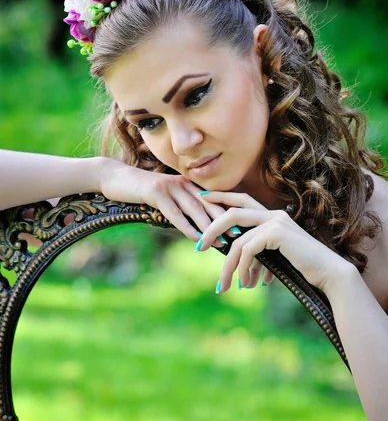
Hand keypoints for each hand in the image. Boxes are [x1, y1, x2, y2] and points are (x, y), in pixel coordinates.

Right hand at [99, 158, 237, 247]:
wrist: (114, 178)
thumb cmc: (139, 191)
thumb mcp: (163, 199)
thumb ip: (179, 208)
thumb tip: (194, 228)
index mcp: (186, 184)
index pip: (211, 200)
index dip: (225, 214)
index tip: (239, 228)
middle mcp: (182, 183)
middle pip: (207, 204)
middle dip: (224, 222)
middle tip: (237, 237)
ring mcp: (170, 186)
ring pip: (194, 209)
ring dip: (209, 228)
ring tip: (221, 242)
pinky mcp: (156, 192)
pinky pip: (175, 213)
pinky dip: (187, 227)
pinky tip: (196, 239)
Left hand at [196, 190, 353, 293]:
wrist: (328, 273)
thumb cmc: (303, 267)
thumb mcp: (275, 257)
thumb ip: (257, 252)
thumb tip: (236, 261)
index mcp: (272, 216)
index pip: (242, 200)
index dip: (221, 197)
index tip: (201, 199)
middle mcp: (273, 214)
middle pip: (232, 213)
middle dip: (212, 229)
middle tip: (199, 247)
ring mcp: (275, 222)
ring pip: (237, 241)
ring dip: (228, 266)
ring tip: (224, 286)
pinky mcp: (277, 233)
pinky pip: (248, 250)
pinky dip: (243, 269)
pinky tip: (246, 283)